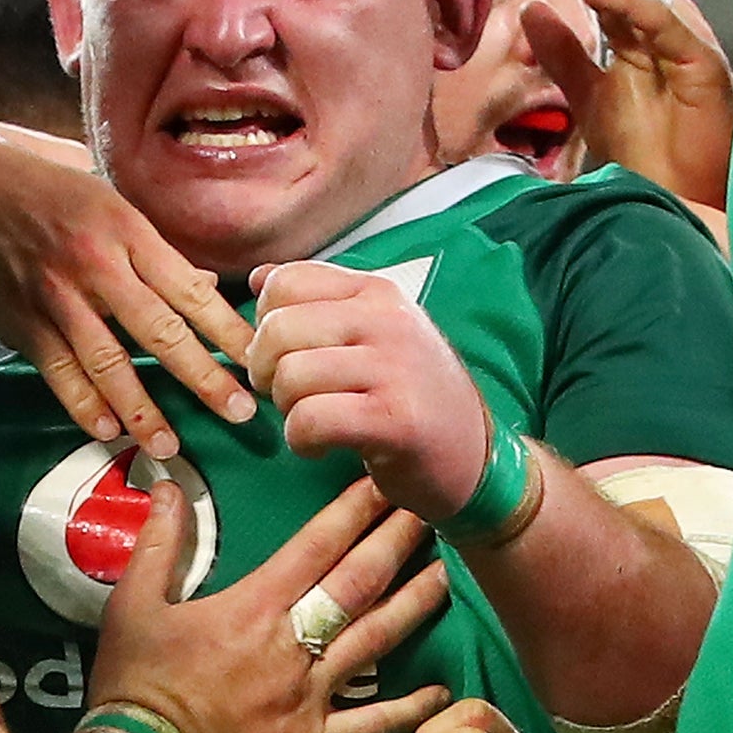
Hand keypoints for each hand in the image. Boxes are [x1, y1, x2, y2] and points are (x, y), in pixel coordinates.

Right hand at [0, 123, 256, 457]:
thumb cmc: (33, 182)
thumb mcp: (101, 196)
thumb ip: (149, 245)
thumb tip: (200, 283)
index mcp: (126, 227)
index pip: (190, 289)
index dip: (228, 331)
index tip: (258, 361)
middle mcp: (96, 262)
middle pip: (161, 330)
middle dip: (204, 377)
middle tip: (240, 413)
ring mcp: (54, 295)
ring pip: (109, 362)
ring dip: (143, 409)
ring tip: (170, 445)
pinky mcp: (18, 320)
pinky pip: (58, 372)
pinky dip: (82, 404)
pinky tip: (106, 430)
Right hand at [92, 477, 450, 732]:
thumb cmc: (136, 685)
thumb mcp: (132, 606)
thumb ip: (158, 543)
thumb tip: (167, 484)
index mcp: (253, 606)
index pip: (317, 545)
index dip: (354, 510)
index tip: (385, 480)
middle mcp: (292, 644)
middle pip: (358, 583)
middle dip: (397, 540)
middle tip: (433, 507)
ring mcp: (309, 696)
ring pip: (376, 642)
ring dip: (415, 605)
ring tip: (449, 574)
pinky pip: (370, 725)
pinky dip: (408, 710)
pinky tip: (440, 692)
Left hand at [247, 260, 488, 521]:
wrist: (475, 454)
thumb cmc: (411, 394)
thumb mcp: (374, 333)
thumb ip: (319, 302)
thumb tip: (258, 277)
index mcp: (377, 292)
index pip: (285, 281)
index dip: (264, 323)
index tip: (286, 354)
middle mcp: (388, 320)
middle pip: (278, 328)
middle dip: (265, 369)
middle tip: (288, 394)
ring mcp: (395, 367)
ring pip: (291, 374)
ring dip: (285, 408)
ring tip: (310, 419)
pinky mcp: (395, 419)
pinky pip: (311, 420)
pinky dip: (301, 439)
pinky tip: (320, 446)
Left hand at [500, 0, 732, 209]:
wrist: (680, 205)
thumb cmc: (648, 152)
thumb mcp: (590, 94)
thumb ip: (564, 54)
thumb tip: (532, 10)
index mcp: (636, 28)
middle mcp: (662, 25)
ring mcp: (685, 42)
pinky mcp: (703, 66)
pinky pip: (666, 24)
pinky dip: (630, 3)